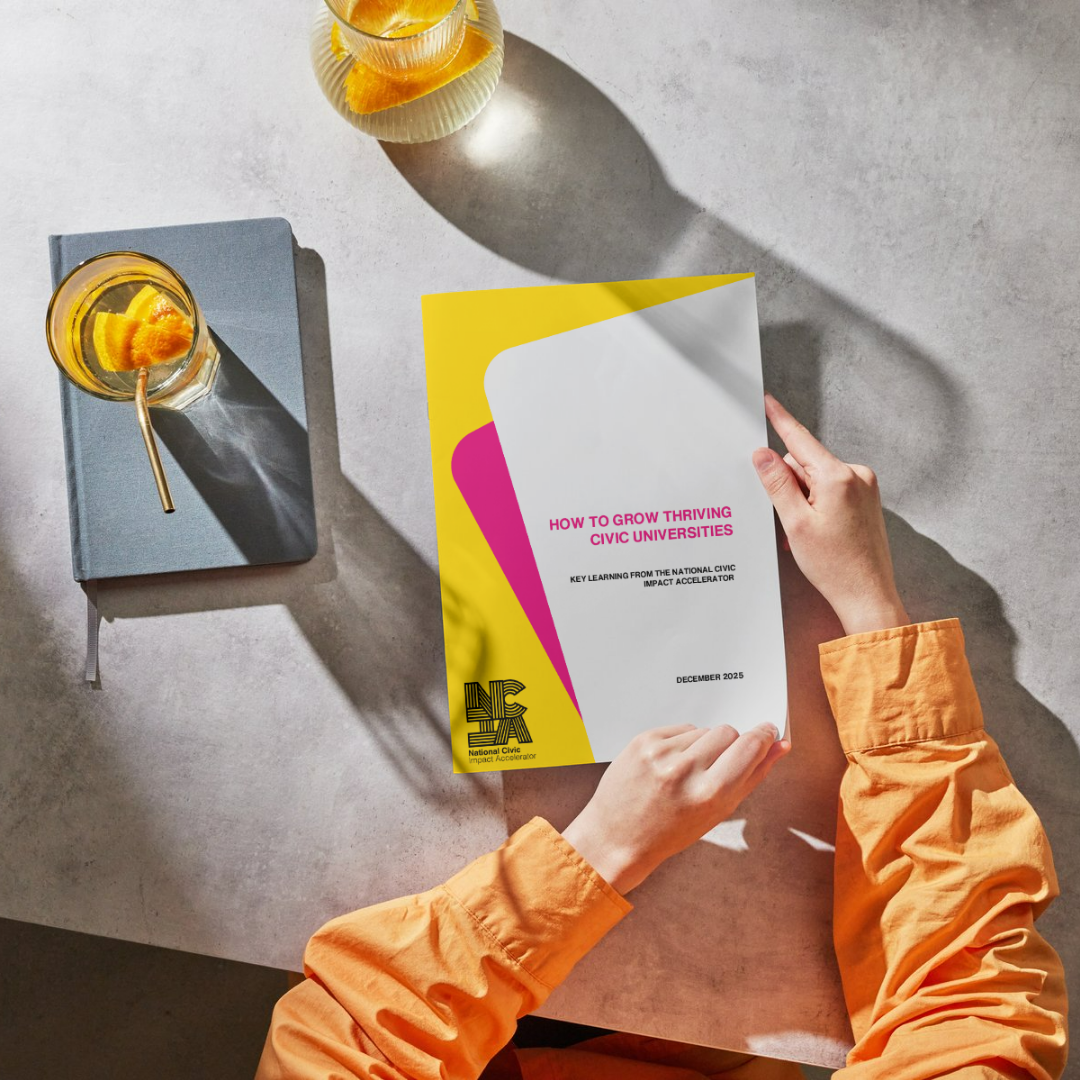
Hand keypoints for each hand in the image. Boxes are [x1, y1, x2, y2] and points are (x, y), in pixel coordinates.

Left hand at [562, 722, 788, 893]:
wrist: (616, 838)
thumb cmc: (671, 832)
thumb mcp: (718, 813)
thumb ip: (753, 776)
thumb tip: (780, 746)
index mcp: (709, 794)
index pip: (749, 747)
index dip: (762, 737)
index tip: (767, 732)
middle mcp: (684, 770)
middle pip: (727, 732)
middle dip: (729, 745)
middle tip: (715, 767)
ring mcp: (660, 753)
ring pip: (703, 729)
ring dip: (702, 746)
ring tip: (685, 773)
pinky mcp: (642, 741)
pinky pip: (679, 728)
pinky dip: (681, 743)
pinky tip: (669, 765)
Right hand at [752, 393, 908, 635]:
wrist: (868, 596)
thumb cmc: (836, 566)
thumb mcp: (796, 523)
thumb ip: (777, 483)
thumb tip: (763, 455)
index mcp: (838, 477)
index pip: (800, 439)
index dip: (780, 419)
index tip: (768, 400)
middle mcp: (857, 476)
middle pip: (805, 463)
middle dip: (790, 486)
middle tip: (790, 521)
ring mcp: (864, 488)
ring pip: (816, 479)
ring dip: (802, 501)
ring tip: (806, 534)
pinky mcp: (866, 501)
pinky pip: (830, 491)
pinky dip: (816, 507)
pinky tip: (817, 533)